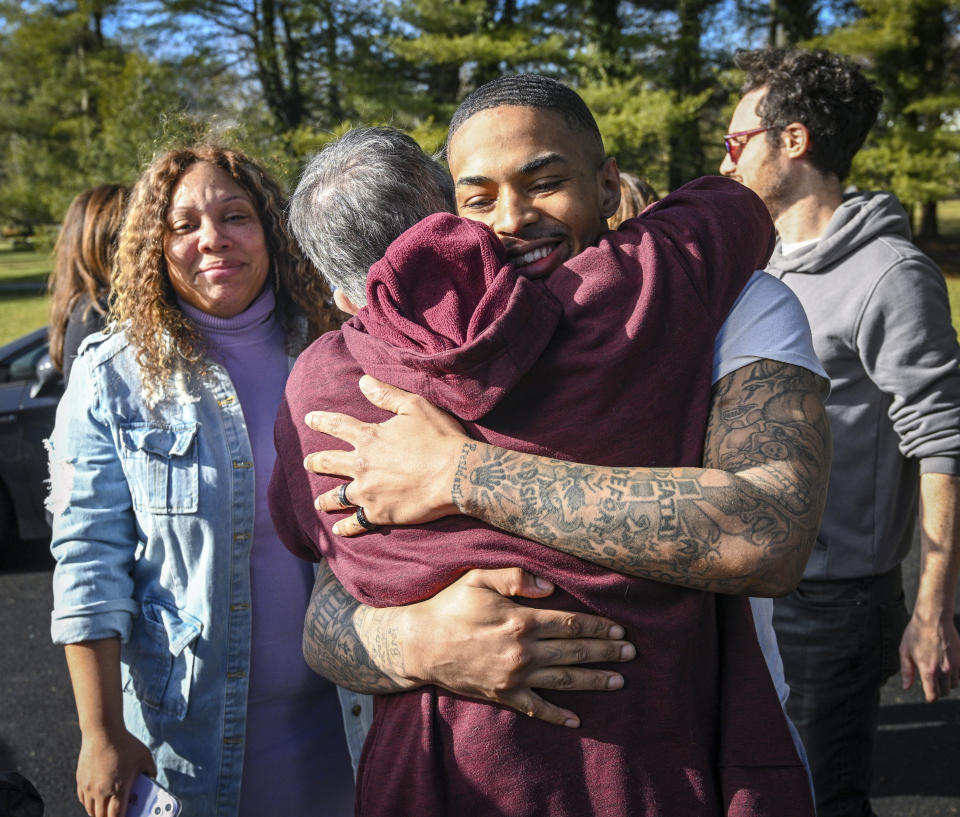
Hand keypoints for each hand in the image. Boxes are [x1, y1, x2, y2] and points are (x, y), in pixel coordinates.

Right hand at [75, 727, 155, 816]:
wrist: (102, 731)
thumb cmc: (126, 744)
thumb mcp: (145, 757)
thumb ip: (150, 772)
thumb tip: (151, 780)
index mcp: (118, 788)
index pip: (117, 816)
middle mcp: (101, 792)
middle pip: (102, 816)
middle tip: (118, 815)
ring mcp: (88, 787)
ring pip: (91, 810)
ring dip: (99, 813)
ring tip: (107, 811)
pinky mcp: (81, 781)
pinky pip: (84, 800)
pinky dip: (90, 804)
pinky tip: (97, 800)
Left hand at [303, 375, 469, 534]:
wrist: (456, 475)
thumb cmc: (439, 438)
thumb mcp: (415, 406)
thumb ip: (387, 394)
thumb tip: (363, 381)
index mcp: (369, 438)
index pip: (338, 426)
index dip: (322, 421)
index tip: (308, 419)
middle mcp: (362, 466)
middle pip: (331, 463)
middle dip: (317, 462)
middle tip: (307, 462)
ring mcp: (368, 492)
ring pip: (338, 497)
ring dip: (326, 500)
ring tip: (317, 503)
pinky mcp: (380, 514)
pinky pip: (356, 523)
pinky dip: (346, 528)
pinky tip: (338, 530)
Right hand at [393, 567, 635, 727]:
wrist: (419, 644)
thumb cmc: (449, 606)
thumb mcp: (478, 578)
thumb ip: (515, 577)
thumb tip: (549, 585)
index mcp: (521, 620)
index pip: (571, 623)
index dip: (599, 626)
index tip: (620, 628)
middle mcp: (523, 651)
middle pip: (575, 652)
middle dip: (606, 652)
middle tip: (632, 652)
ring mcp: (514, 677)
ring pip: (565, 680)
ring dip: (595, 681)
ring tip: (620, 681)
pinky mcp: (503, 695)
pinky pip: (536, 709)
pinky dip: (558, 716)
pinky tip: (578, 720)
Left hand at [899, 609, 959, 701]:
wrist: (933, 619)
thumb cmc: (916, 633)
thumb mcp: (905, 651)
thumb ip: (907, 671)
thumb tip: (906, 687)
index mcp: (928, 670)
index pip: (933, 695)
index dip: (930, 698)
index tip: (928, 697)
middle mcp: (943, 670)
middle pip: (944, 692)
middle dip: (938, 691)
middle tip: (931, 685)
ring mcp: (954, 665)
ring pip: (954, 684)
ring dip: (947, 684)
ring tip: (939, 675)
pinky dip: (955, 676)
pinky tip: (947, 668)